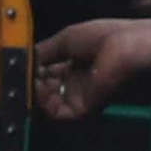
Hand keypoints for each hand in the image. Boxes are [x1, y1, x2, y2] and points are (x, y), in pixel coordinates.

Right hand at [29, 18, 146, 120]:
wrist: (124, 49)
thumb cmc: (102, 38)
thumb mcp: (68, 38)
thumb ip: (46, 50)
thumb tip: (26, 59)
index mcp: (77, 63)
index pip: (49, 73)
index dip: (36, 70)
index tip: (27, 65)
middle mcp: (78, 81)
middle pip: (48, 89)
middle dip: (34, 82)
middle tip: (31, 74)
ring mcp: (81, 96)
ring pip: (50, 104)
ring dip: (39, 94)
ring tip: (38, 81)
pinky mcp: (84, 109)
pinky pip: (58, 113)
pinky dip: (46, 104)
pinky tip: (44, 88)